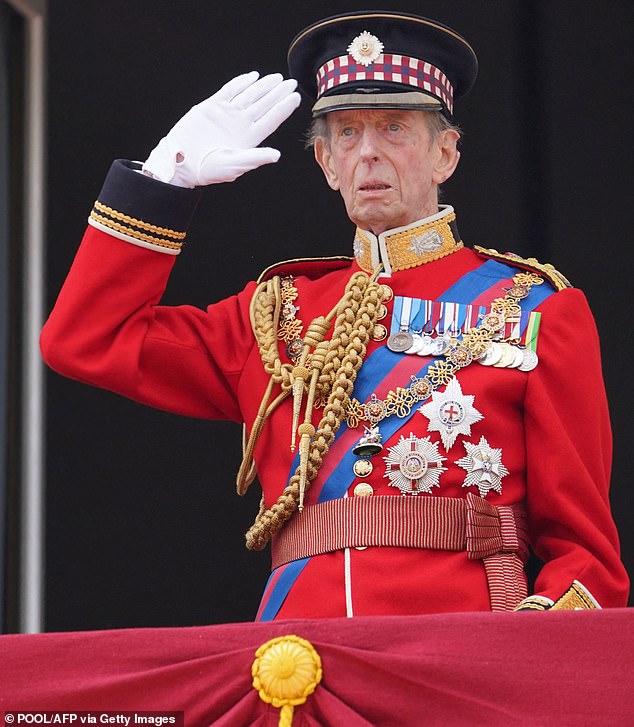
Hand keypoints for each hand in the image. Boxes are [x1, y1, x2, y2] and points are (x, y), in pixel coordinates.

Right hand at [142, 71, 300, 187]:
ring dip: (262, 86)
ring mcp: (227, 114)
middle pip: (263, 105)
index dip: (283, 108)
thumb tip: (277, 155)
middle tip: (291, 82)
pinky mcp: (211, 107)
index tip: (296, 97)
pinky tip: (252, 76)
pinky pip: (229, 91)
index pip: (271, 120)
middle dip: (277, 93)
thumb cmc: (208, 170)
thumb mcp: (234, 165)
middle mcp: (240, 124)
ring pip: (249, 95)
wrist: (181, 162)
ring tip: (276, 77)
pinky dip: (240, 83)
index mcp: (249, 138)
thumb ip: (255, 158)